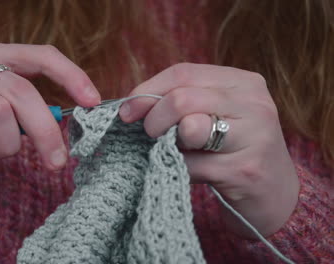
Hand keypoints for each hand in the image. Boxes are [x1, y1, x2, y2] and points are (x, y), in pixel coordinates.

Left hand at [119, 63, 298, 236]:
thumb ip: (181, 102)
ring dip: (167, 144)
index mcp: (243, 82)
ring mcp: (254, 136)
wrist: (274, 194)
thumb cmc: (232, 150)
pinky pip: (191, 165)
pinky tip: (187, 172)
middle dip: (153, 118)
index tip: (127, 111)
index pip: (183, 73)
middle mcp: (254, 103)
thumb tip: (131, 104)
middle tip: (149, 135)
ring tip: (175, 151)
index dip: (147, 90)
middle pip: (182, 97)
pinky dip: (178, 169)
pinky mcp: (245, 170)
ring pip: (188, 128)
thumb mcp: (214, 115)